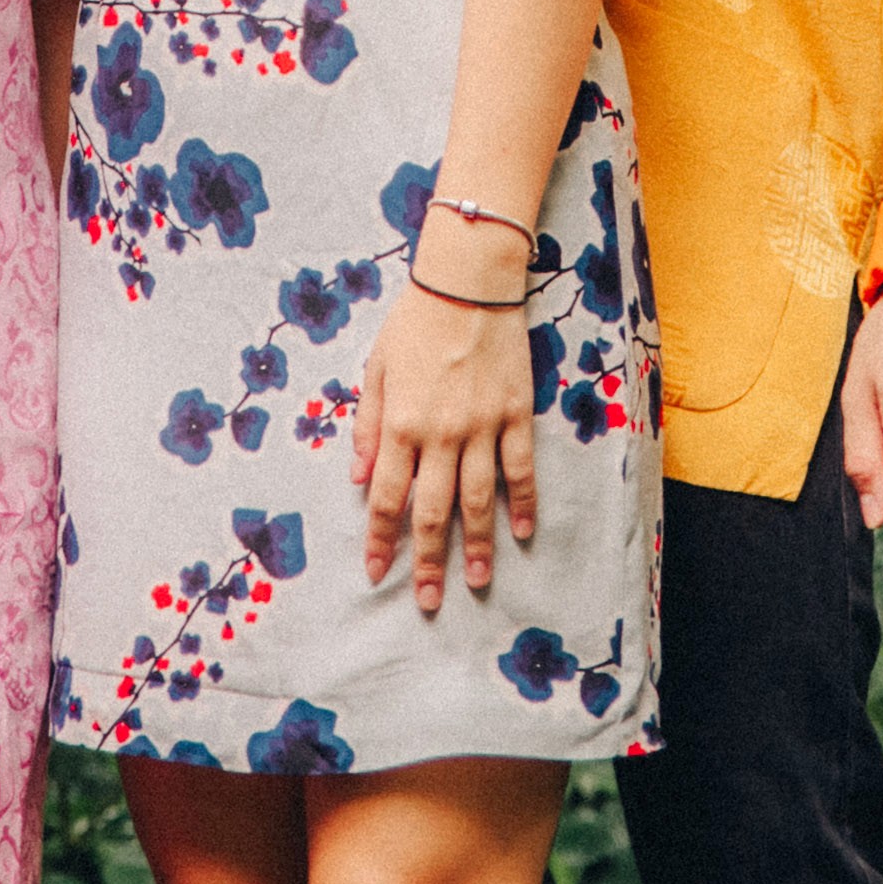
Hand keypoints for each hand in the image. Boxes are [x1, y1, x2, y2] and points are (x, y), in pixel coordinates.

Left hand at [348, 240, 542, 612]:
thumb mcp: (376, 369)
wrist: (468, 282)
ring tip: (476, 582)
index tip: (377, 573)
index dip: (381, 539)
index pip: (387, 497)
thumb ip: (368, 427)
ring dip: (477, 544)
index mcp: (401, 424)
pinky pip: (520, 468)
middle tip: (427, 600)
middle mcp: (442, 434)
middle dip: (427, 560)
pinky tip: (521, 532)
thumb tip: (359, 479)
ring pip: (479, 499)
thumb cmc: (415, 322)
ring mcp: (483, 427)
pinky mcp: (516, 414)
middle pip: (432, 510)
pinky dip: (522, 502)